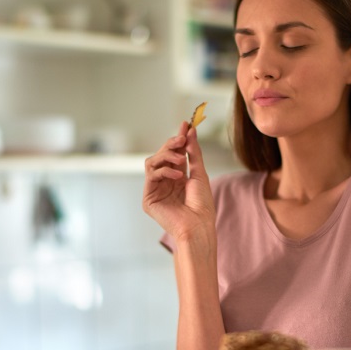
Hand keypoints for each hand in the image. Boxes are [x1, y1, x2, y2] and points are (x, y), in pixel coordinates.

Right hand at [143, 121, 215, 241]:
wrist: (198, 226)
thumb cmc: (202, 205)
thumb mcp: (200, 173)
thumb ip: (194, 152)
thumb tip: (190, 130)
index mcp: (177, 178)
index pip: (174, 153)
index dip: (178, 139)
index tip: (185, 124)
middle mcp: (165, 183)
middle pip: (161, 155)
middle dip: (171, 144)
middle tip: (181, 139)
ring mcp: (155, 190)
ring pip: (152, 162)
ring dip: (167, 156)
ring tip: (181, 161)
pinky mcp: (148, 198)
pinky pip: (151, 175)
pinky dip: (164, 171)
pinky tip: (178, 176)